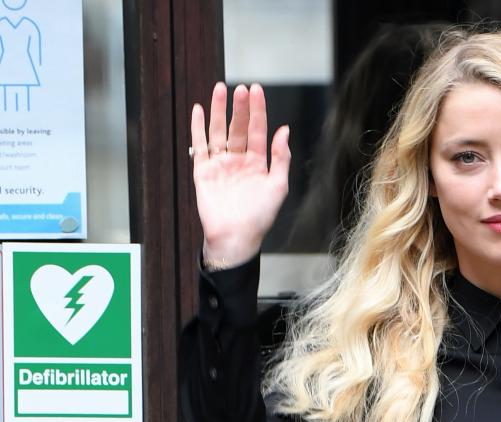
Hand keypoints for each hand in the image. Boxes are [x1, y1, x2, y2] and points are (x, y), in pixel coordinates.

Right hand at [191, 82, 290, 267]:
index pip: (258, 131)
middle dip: (240, 107)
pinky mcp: (203, 171)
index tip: (257, 90)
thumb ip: (281, 158)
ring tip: (221, 89)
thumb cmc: (259, 217)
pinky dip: (198, 128)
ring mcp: (220, 164)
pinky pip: (200, 146)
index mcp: (258, 163)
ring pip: (219, 131)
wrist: (235, 237)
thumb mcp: (278, 186)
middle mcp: (239, 160)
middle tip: (241, 88)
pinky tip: (199, 111)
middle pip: (238, 127)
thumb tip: (284, 130)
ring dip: (220, 111)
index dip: (258, 111)